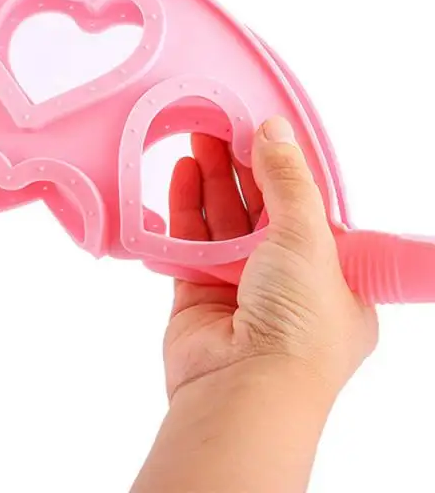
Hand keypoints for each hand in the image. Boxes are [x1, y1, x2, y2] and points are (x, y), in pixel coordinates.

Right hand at [163, 117, 377, 401]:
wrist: (244, 388)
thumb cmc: (298, 323)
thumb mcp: (308, 237)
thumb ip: (288, 180)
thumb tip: (275, 130)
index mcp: (331, 271)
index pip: (306, 205)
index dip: (283, 166)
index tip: (259, 130)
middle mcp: (287, 279)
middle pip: (260, 209)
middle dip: (241, 167)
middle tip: (219, 124)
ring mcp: (241, 286)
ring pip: (223, 222)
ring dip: (211, 180)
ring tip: (196, 138)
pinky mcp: (199, 292)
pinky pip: (190, 242)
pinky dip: (184, 210)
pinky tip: (181, 175)